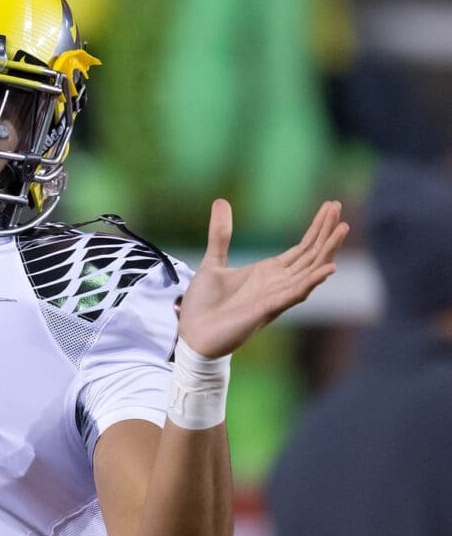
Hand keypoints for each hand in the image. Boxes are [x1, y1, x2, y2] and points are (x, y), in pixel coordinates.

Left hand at [178, 199, 348, 358]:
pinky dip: (312, 281)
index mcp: (267, 273)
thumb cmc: (204, 305)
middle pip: (310, 255)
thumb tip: (221, 201)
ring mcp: (275, 297)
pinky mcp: (266, 310)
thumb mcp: (213, 262)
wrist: (192, 335)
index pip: (301, 248)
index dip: (317, 228)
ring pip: (309, 271)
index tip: (331, 206)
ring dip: (326, 251)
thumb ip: (220, 234)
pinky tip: (329, 267)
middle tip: (339, 206)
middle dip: (325, 231)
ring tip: (342, 229)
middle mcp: (277, 284)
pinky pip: (295, 294)